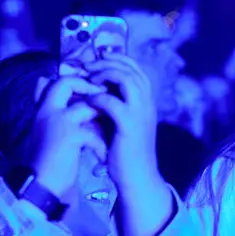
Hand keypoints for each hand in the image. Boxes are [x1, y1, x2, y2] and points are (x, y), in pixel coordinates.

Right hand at [29, 75, 107, 199]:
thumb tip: (56, 92)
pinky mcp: (68, 136)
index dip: (77, 82)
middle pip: (67, 83)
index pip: (56, 80)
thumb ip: (54, 112)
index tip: (93, 93)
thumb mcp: (45, 131)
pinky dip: (101, 146)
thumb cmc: (47, 161)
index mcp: (42, 109)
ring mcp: (57, 121)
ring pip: (87, 107)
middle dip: (90, 90)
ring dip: (101, 122)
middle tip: (105, 103)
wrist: (40, 185)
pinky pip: (94, 133)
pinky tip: (102, 158)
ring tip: (106, 137)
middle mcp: (47, 110)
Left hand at [85, 55, 161, 190]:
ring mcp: (141, 114)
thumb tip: (89, 89)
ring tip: (90, 80)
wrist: (136, 177)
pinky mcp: (130, 126)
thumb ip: (109, 104)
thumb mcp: (117, 122)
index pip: (135, 69)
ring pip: (127, 80)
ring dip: (105, 75)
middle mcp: (147, 103)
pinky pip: (114, 103)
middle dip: (107, 63)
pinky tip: (89, 102)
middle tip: (88, 66)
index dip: (117, 58)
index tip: (98, 58)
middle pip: (131, 69)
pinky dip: (99, 99)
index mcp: (145, 101)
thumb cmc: (124, 151)